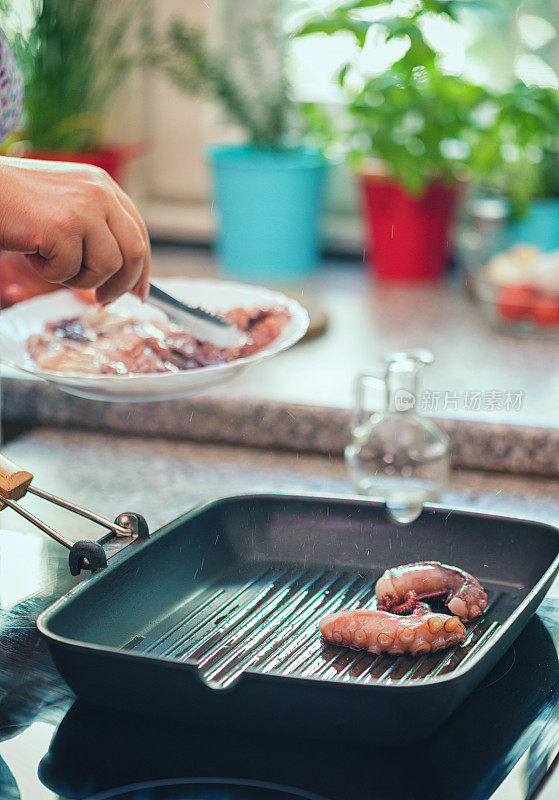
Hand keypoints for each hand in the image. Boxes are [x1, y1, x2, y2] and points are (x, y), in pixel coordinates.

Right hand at [0, 156, 150, 303]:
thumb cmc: (16, 204)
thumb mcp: (66, 209)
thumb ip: (97, 231)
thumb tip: (125, 277)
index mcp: (103, 186)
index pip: (138, 233)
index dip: (142, 268)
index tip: (139, 293)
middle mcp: (99, 193)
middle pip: (134, 252)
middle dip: (121, 285)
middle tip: (103, 301)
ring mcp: (84, 208)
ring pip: (107, 267)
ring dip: (78, 279)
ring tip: (52, 262)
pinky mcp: (64, 226)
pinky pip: (71, 271)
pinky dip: (50, 273)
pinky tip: (33, 252)